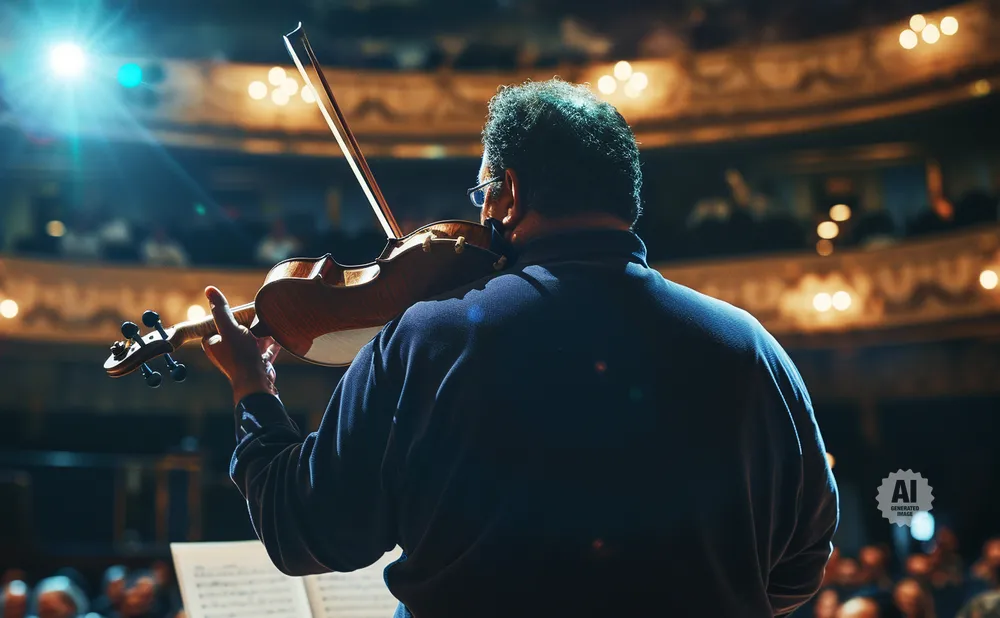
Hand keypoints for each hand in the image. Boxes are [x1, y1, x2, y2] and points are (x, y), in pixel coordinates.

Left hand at [202, 286, 280, 404]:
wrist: (257, 382)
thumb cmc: (240, 356)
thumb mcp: (230, 328)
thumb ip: (221, 310)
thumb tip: (209, 289)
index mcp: (213, 343)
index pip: (220, 323)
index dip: (232, 316)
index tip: (243, 312)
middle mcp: (225, 351)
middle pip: (238, 330)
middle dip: (250, 323)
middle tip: (260, 315)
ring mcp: (241, 358)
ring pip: (252, 339)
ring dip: (262, 332)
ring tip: (272, 323)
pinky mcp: (256, 363)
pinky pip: (264, 349)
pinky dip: (271, 342)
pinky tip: (280, 335)